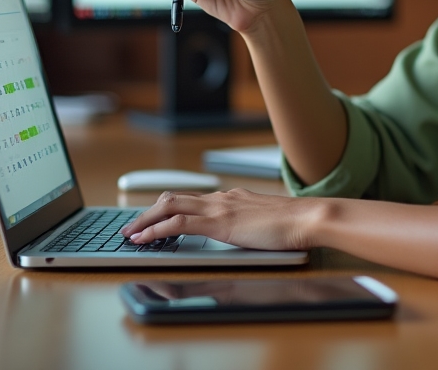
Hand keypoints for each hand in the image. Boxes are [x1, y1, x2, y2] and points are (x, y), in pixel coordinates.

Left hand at [121, 189, 319, 251]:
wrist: (308, 218)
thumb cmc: (293, 225)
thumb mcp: (263, 226)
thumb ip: (247, 227)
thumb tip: (241, 236)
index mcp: (232, 197)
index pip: (191, 199)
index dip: (167, 207)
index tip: (151, 219)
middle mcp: (222, 197)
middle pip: (174, 197)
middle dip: (148, 211)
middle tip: (131, 226)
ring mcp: (219, 207)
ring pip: (170, 205)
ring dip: (146, 219)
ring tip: (129, 233)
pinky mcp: (219, 222)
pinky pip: (178, 223)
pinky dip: (156, 229)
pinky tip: (144, 239)